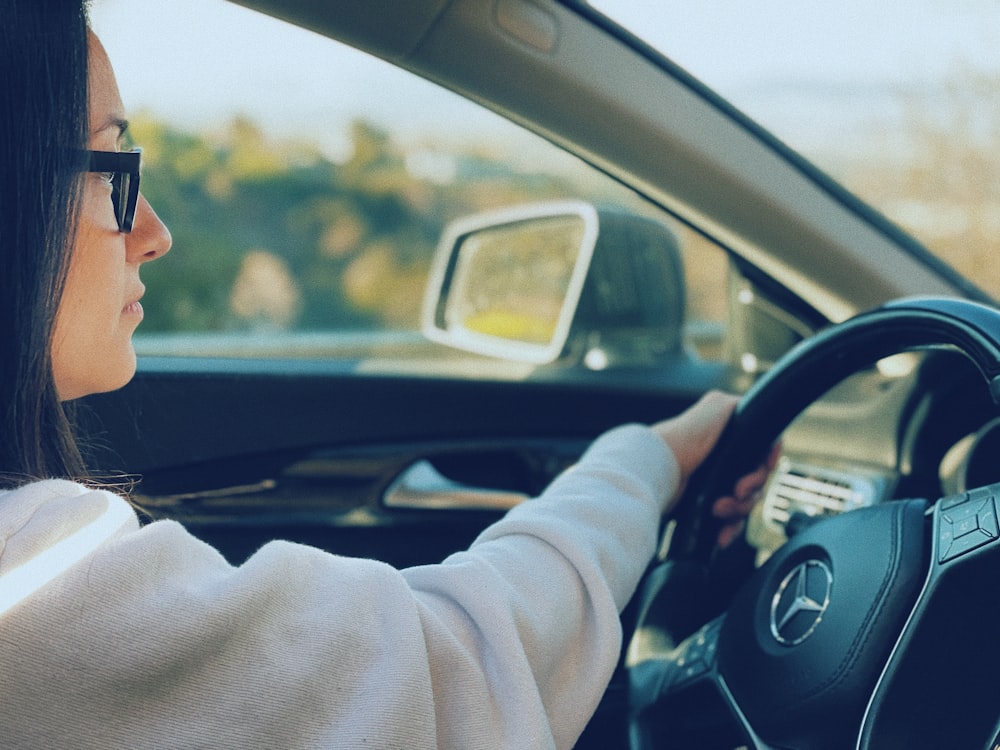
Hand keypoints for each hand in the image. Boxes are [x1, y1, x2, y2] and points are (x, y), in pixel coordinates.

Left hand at [653, 390, 778, 547]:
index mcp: (729, 441)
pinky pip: (728, 523)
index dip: (764, 468)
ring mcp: (714, 485)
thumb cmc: (684, 436)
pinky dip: (728, 529)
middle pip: (756, 485)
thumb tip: (760, 416)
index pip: (762, 459)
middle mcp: (723, 462)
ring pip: (744, 506)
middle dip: (749, 493)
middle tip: (735, 493)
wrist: (656, 467)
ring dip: (737, 511)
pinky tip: (721, 534)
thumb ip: (743, 405)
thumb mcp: (718, 406)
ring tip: (718, 510)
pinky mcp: (702, 507)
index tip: (760, 472)